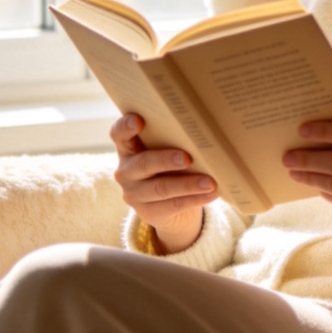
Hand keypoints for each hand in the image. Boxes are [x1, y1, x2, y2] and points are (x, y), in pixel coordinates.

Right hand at [110, 114, 217, 254]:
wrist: (167, 204)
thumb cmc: (169, 165)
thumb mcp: (165, 150)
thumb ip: (173, 140)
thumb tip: (204, 132)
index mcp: (128, 148)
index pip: (118, 134)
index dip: (125, 126)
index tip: (139, 120)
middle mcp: (126, 171)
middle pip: (143, 163)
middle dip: (166, 160)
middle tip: (188, 158)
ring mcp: (134, 194)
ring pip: (161, 188)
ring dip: (188, 184)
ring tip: (211, 182)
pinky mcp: (147, 213)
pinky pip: (174, 205)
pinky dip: (196, 198)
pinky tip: (212, 193)